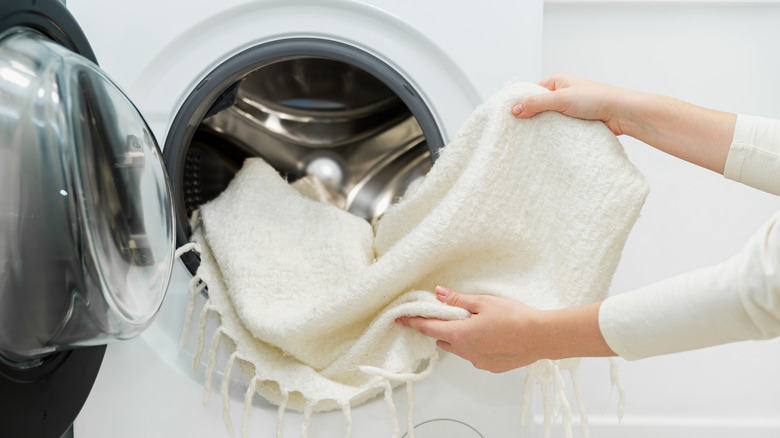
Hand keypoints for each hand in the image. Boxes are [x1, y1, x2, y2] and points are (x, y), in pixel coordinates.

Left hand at [395, 286, 544, 372]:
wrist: (541, 337)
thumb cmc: (515, 318)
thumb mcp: (483, 302)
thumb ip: (457, 300)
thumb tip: (438, 294)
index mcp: (459, 334)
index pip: (428, 328)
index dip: (413, 322)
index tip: (400, 319)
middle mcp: (465, 352)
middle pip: (443, 339)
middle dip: (441, 327)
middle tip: (449, 313)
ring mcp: (478, 361)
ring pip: (459, 348)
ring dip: (458, 336)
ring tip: (473, 322)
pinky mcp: (490, 366)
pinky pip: (474, 355)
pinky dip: (475, 344)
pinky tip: (489, 335)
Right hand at [511, 74, 631, 135]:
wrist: (621, 113)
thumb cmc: (596, 99)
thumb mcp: (561, 98)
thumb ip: (537, 103)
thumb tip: (515, 109)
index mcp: (556, 82)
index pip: (530, 91)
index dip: (519, 102)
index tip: (508, 115)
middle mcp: (561, 94)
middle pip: (537, 106)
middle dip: (529, 117)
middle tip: (516, 130)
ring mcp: (567, 108)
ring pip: (547, 118)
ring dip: (541, 127)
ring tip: (529, 138)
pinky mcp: (574, 122)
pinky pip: (557, 128)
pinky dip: (552, 134)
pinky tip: (546, 141)